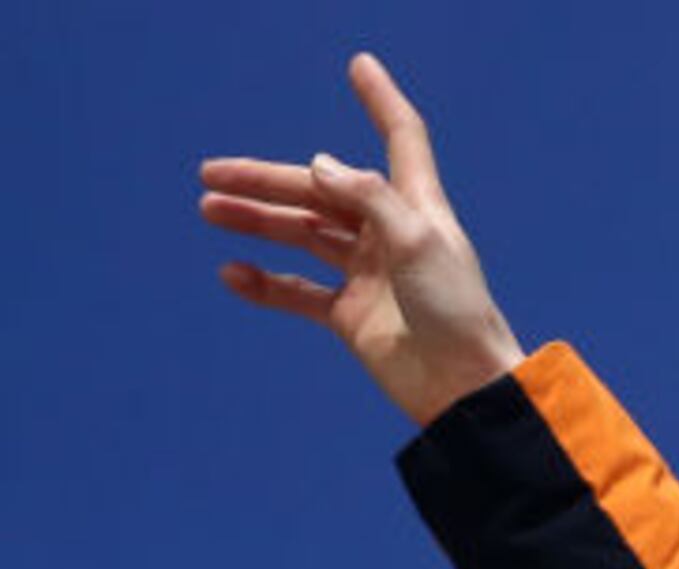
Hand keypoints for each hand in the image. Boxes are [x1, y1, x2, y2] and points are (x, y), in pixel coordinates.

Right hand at [202, 53, 524, 427]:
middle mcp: (391, 236)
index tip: (360, 67)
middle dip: (269, 181)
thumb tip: (320, 165)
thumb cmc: (456, 312)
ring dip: (258, 221)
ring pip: (303, 235)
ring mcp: (370, 276)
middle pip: (322, 192)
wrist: (465, 391)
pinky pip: (299, 292)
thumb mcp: (418, 241)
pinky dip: (266, 283)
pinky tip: (233, 273)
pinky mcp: (353, 317)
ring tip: (211, 209)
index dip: (381, 102)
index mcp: (417, 209)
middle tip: (213, 174)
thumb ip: (368, 197)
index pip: (401, 140)